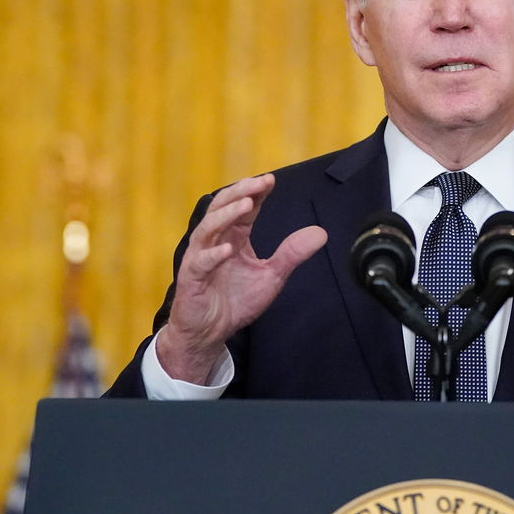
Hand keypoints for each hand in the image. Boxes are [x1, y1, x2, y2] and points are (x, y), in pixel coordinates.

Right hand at [157, 174, 326, 383]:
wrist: (211, 332)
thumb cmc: (236, 301)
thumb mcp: (272, 276)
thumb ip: (292, 254)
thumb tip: (321, 233)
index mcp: (233, 237)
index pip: (243, 208)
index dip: (255, 192)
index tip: (271, 180)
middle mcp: (215, 242)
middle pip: (222, 207)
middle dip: (240, 192)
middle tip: (259, 183)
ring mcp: (200, 259)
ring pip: (208, 228)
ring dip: (227, 215)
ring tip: (247, 205)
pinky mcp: (192, 279)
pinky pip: (200, 263)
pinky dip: (213, 255)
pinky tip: (228, 249)